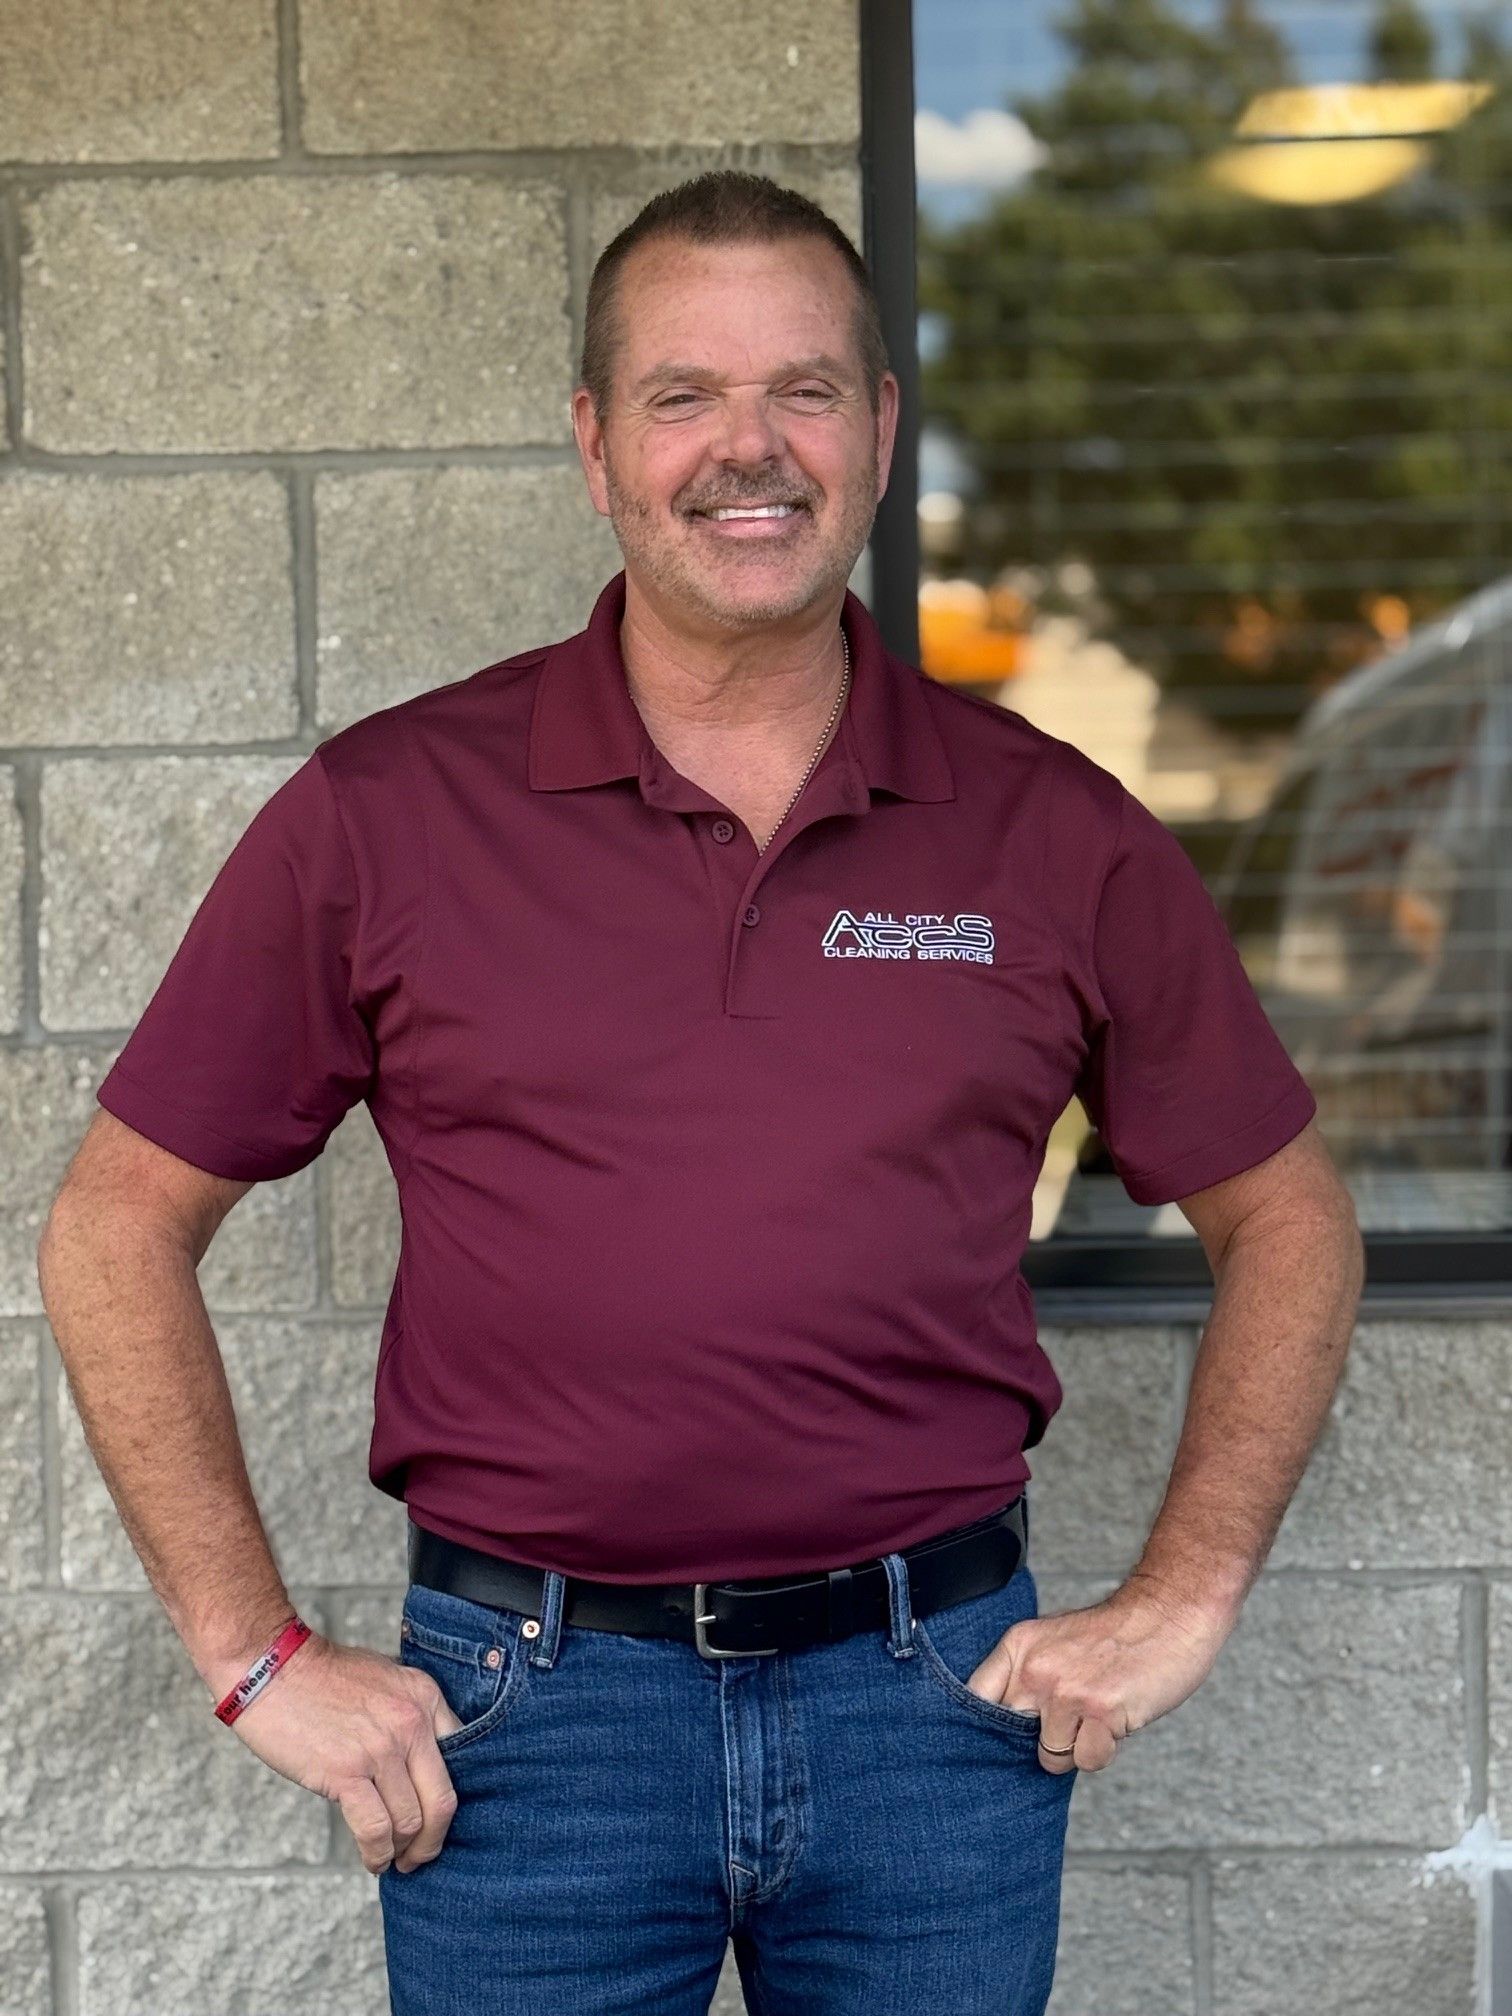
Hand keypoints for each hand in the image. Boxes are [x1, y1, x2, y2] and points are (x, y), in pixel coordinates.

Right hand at [211, 1631, 467, 1872]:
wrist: (272, 1668)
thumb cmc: (322, 1677)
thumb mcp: (385, 1680)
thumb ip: (408, 1715)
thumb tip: (419, 1766)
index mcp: (425, 1696)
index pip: (463, 1758)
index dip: (449, 1797)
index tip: (437, 1818)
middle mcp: (411, 1722)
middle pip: (443, 1799)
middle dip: (433, 1839)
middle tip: (420, 1856)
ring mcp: (381, 1748)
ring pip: (410, 1820)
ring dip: (402, 1849)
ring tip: (390, 1857)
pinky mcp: (347, 1772)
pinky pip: (376, 1829)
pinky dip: (377, 1853)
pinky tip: (372, 1859)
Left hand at [962, 1578, 1235, 1774]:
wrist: (1169, 1612)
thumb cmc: (1114, 1635)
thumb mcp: (1055, 1641)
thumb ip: (1028, 1677)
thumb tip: (1006, 1731)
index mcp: (1019, 1646)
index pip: (975, 1697)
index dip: (982, 1727)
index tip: (992, 1740)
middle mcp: (1036, 1669)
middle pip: (1009, 1737)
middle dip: (1034, 1740)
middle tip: (1066, 1722)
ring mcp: (1067, 1691)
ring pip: (1051, 1756)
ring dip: (1077, 1745)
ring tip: (1098, 1713)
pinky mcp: (1100, 1712)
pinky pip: (1088, 1760)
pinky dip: (1103, 1749)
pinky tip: (1116, 1718)